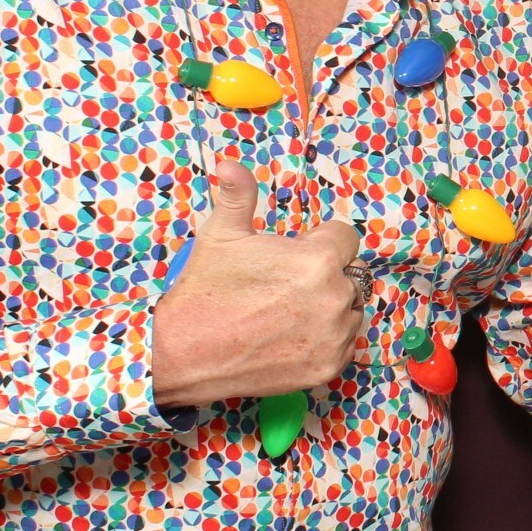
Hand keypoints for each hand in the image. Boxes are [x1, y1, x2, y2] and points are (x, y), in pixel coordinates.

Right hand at [151, 158, 364, 404]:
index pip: (346, 238)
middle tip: (283, 287)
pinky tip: (290, 336)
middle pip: (349, 275)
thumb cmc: (204, 291)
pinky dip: (325, 340)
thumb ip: (239, 195)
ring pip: (349, 310)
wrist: (182, 353)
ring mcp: (334, 336)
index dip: (320, 242)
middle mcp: (335, 297)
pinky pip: (343, 344)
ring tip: (286, 312)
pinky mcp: (329, 366)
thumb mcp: (220, 235)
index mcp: (317, 260)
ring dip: (329, 307)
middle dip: (325, 275)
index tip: (297, 253)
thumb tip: (230, 164)